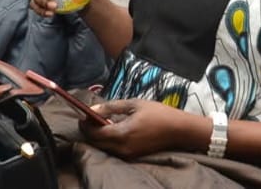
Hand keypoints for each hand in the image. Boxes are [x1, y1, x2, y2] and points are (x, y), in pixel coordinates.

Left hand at [79, 99, 208, 158]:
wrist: (178, 130)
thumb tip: (92, 109)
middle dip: (89, 132)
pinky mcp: (132, 156)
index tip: (82, 115)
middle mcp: (122, 148)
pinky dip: (108, 141)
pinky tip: (112, 129)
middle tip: (89, 119)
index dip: (85, 125)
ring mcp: (127, 154)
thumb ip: (111, 107)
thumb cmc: (158, 113)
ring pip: (104, 148)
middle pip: (97, 143)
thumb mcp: (134, 104)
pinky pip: (113, 150)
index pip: (94, 134)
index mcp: (122, 133)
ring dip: (99, 137)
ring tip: (100, 122)